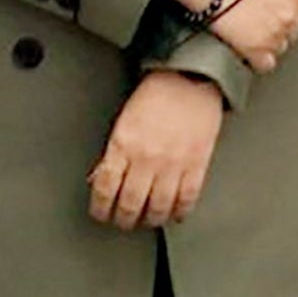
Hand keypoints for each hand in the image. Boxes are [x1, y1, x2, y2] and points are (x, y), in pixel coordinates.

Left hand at [88, 71, 222, 230]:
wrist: (192, 75)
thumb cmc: (157, 93)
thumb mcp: (125, 120)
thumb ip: (115, 151)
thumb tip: (104, 179)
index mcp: (124, 144)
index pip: (105, 189)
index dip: (100, 208)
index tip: (101, 213)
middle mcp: (147, 157)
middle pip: (130, 205)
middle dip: (123, 219)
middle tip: (123, 221)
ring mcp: (174, 163)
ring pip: (158, 208)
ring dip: (150, 219)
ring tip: (148, 219)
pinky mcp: (197, 163)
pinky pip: (187, 198)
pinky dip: (179, 211)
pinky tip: (175, 212)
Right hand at [162, 0, 297, 72]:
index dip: (292, 8)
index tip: (275, 3)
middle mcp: (291, 16)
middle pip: (295, 30)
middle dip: (281, 23)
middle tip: (259, 13)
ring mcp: (274, 35)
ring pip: (281, 47)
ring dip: (270, 41)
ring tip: (250, 26)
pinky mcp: (254, 51)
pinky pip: (266, 64)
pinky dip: (258, 58)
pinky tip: (246, 44)